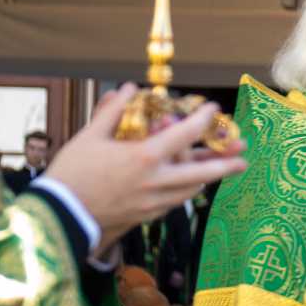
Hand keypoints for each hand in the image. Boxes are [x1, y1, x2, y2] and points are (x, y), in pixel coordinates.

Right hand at [46, 86, 248, 249]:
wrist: (60, 216)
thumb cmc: (72, 172)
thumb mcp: (89, 137)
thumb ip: (112, 112)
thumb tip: (128, 89)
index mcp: (144, 157)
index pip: (183, 134)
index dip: (202, 120)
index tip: (212, 109)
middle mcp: (156, 181)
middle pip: (201, 172)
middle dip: (226, 163)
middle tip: (244, 157)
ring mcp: (154, 202)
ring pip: (191, 189)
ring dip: (206, 178)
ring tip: (221, 169)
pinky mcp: (148, 217)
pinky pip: (175, 201)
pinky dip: (185, 190)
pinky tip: (189, 184)